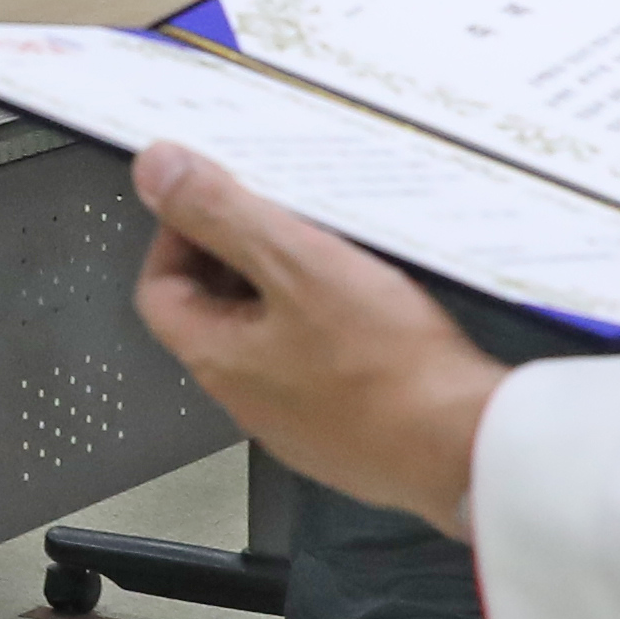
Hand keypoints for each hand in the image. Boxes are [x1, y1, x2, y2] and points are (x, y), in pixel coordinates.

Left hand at [130, 146, 497, 529]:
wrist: (463, 448)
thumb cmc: (385, 368)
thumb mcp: (297, 264)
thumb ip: (222, 214)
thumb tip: (156, 170)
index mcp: (219, 358)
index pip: (161, 289)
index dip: (179, 236)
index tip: (216, 199)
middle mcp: (249, 397)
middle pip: (217, 311)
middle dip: (241, 253)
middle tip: (281, 210)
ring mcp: (300, 418)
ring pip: (274, 335)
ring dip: (294, 286)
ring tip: (334, 245)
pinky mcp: (349, 426)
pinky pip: (323, 362)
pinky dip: (335, 322)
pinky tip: (376, 300)